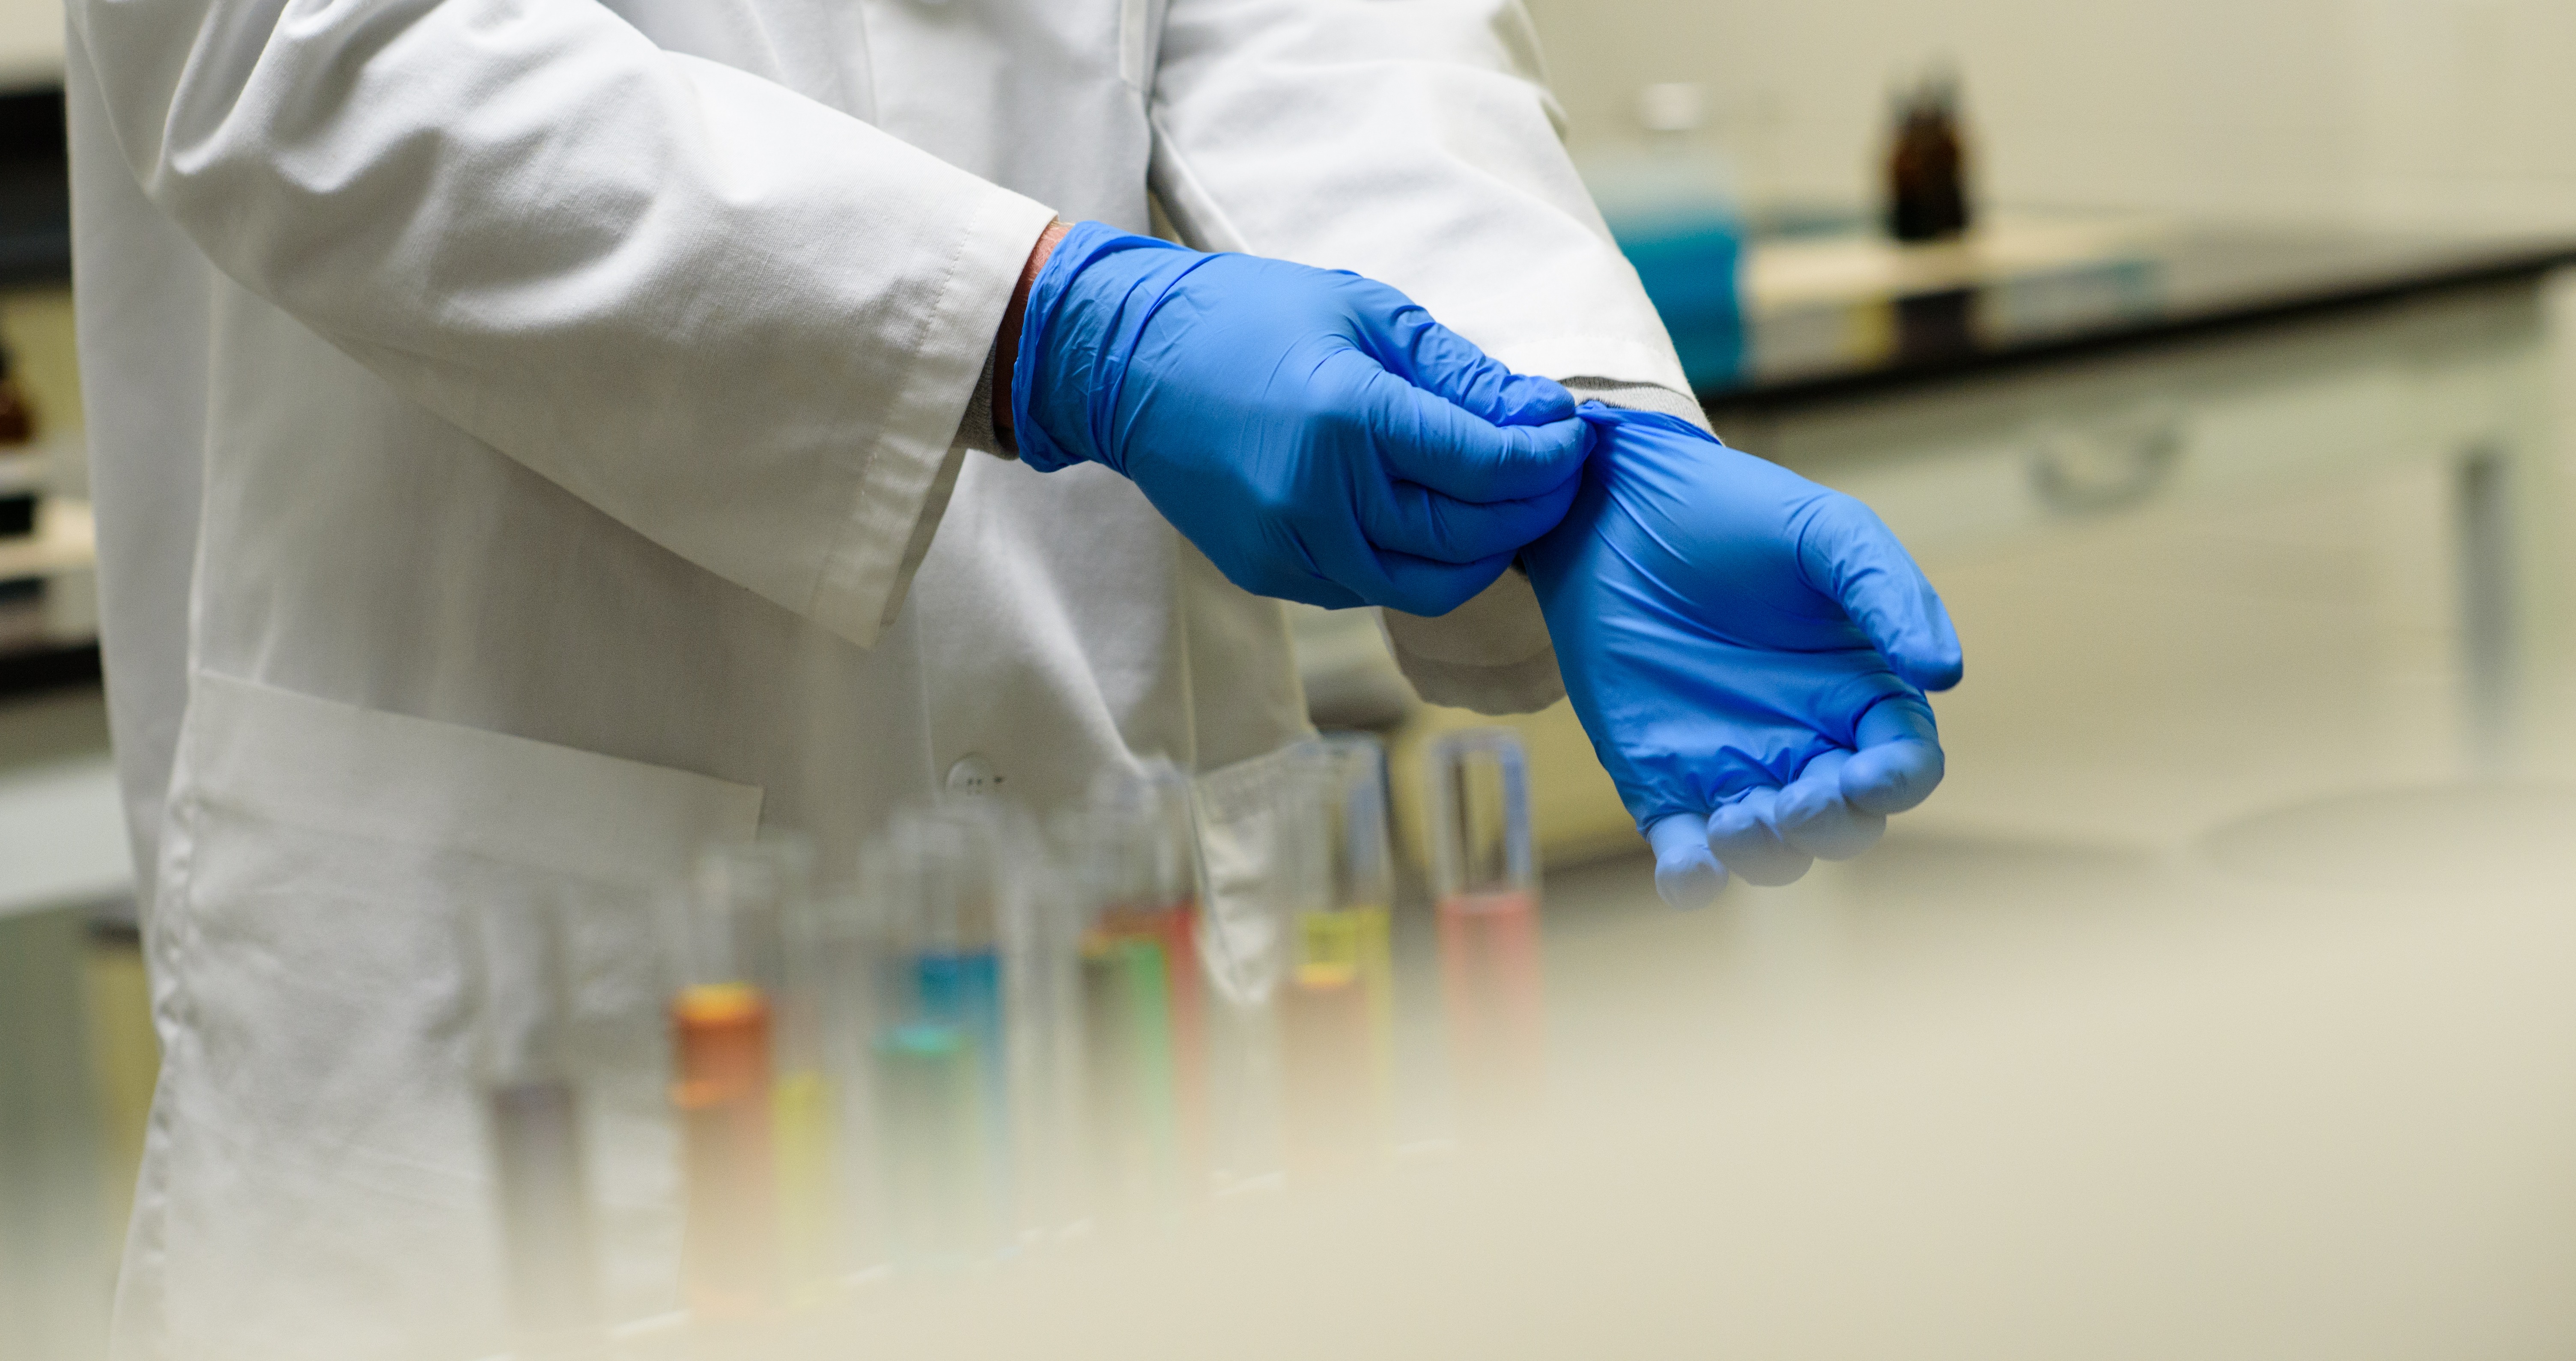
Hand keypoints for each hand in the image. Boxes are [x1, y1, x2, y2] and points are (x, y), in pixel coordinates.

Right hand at [1011, 221, 1588, 615]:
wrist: (1127, 364)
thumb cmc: (1249, 318)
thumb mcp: (1367, 313)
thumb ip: (1463, 376)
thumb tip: (1548, 416)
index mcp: (1349, 418)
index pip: (1491, 467)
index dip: (1551, 458)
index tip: (1573, 433)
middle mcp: (1321, 500)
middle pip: (1473, 536)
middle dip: (1533, 506)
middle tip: (1555, 468)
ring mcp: (1294, 549)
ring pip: (1434, 583)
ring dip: (1486, 546)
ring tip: (1504, 497)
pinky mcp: (1275, 575)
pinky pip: (1377, 587)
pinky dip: (1424, 559)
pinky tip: (1432, 513)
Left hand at [1523, 406, 1963, 907]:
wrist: (1616, 509)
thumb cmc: (1732, 514)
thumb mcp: (1826, 532)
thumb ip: (1888, 593)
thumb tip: (1946, 674)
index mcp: (1859, 692)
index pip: (1902, 766)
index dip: (1894, 784)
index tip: (1866, 778)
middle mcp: (1806, 742)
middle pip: (1846, 824)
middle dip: (1830, 827)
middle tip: (1792, 802)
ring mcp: (1735, 768)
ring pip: (1774, 853)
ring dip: (1765, 855)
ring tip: (1735, 821)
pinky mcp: (1663, 782)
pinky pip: (1687, 855)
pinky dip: (1692, 880)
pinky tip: (1688, 872)